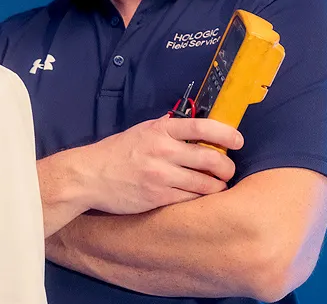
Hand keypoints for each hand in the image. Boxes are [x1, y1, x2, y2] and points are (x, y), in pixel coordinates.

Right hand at [74, 117, 243, 214]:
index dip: (227, 134)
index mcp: (160, 130)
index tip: (238, 141)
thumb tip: (191, 125)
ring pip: (207, 184)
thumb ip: (165, 128)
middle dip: (227, 167)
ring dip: (218, 186)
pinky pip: (192, 200)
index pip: (203, 127)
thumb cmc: (115, 153)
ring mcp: (161, 176)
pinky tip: (198, 197)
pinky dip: (200, 199)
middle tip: (226, 170)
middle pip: (212, 159)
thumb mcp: (140, 132)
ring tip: (216, 186)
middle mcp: (163, 151)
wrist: (88, 177)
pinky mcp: (158, 197)